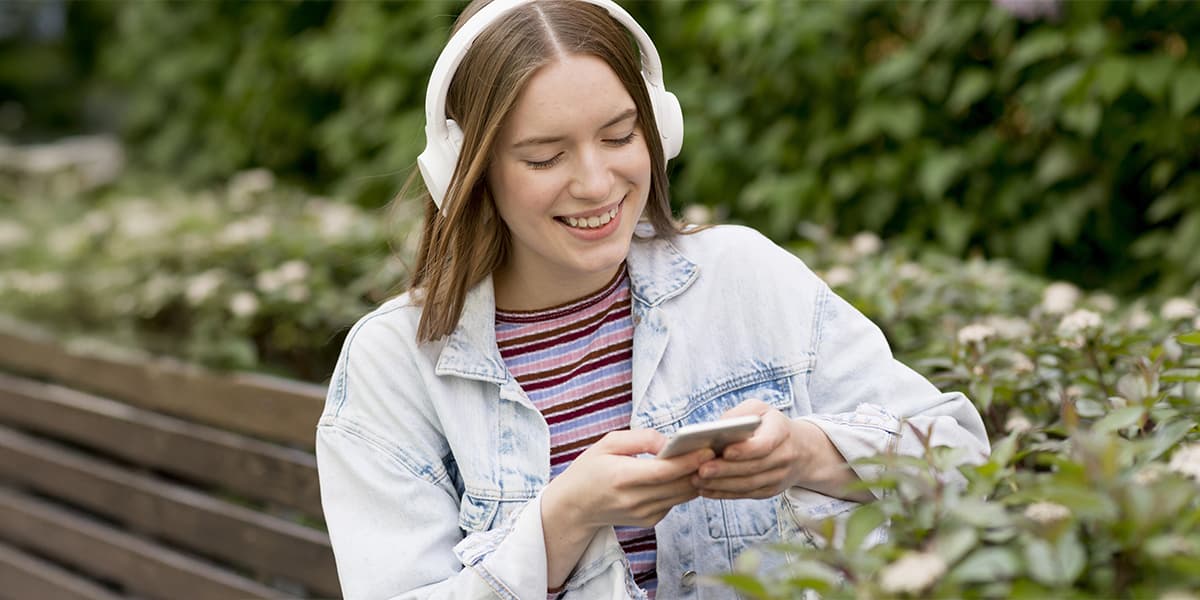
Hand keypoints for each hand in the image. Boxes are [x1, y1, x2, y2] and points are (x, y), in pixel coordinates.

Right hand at [541, 430, 710, 586]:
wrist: (575, 507)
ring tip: (708, 458)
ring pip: (683, 495)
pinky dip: (684, 487)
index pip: (664, 472)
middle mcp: (635, 500)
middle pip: (680, 485)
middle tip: (717, 448)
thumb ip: (641, 438)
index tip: (708, 448)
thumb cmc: (590, 469)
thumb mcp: (608, 443)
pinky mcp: (650, 521)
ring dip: (697, 477)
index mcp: (622, 478)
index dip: (689, 460)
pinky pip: (676, 501)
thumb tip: (670, 442)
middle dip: (701, 467)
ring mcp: (644, 514)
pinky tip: (687, 472)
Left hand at [692, 399, 840, 499]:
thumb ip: (739, 415)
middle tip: (701, 470)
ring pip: (748, 485)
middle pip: (753, 467)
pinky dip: (724, 494)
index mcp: (782, 431)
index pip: (765, 444)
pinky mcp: (770, 490)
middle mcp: (784, 456)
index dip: (745, 450)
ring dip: (721, 484)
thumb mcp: (759, 409)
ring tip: (698, 481)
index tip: (725, 451)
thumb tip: (715, 430)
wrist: (801, 449)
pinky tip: (705, 490)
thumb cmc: (770, 424)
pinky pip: (746, 494)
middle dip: (725, 470)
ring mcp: (779, 476)